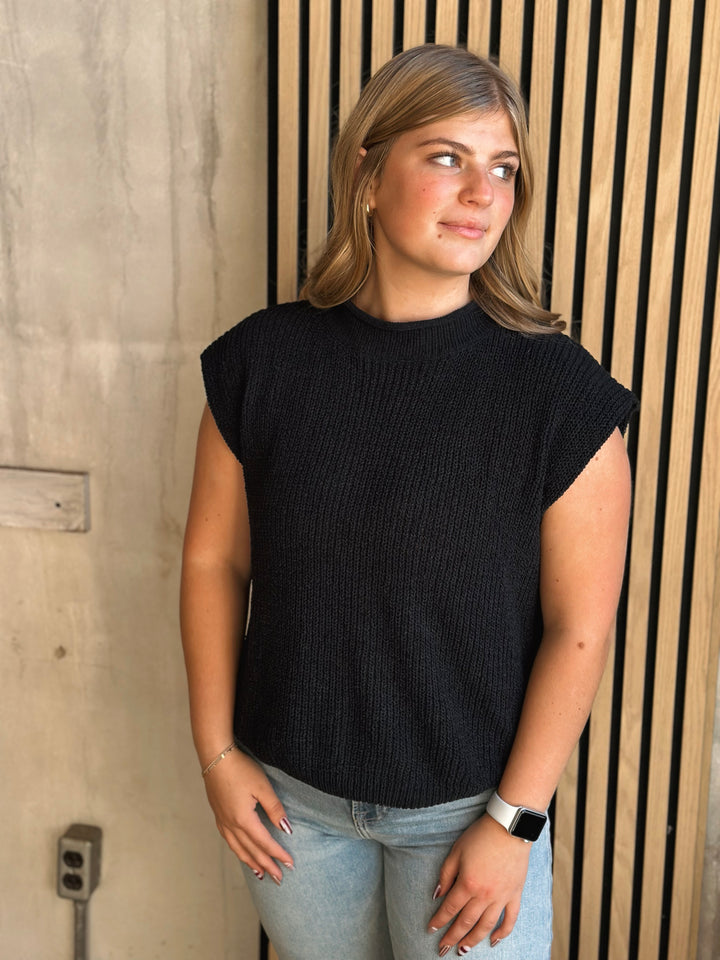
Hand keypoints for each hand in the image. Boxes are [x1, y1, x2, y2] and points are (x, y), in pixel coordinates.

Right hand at [203, 749, 293, 883]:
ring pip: (238, 849)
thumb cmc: (241, 769)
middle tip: (279, 879)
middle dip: (267, 865)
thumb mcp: (263, 787)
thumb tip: (286, 829)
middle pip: (251, 851)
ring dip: (251, 862)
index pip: (265, 843)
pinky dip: (238, 851)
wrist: (216, 757)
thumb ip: (275, 809)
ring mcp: (223, 821)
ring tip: (261, 874)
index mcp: (244, 820)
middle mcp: (231, 825)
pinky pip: (229, 841)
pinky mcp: (218, 815)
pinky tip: (241, 852)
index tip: (290, 865)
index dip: (278, 854)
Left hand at [428, 813, 530, 952]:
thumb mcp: (456, 851)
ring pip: (486, 925)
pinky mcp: (515, 894)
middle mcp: (484, 895)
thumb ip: (446, 874)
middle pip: (466, 921)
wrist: (509, 827)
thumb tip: (437, 894)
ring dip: (473, 940)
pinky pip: (510, 919)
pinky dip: (502, 932)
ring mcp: (501, 896)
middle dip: (452, 936)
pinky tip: (494, 941)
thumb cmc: (480, 836)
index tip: (430, 929)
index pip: (450, 908)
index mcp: (468, 883)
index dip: (439, 920)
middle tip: (443, 949)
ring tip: (463, 950)